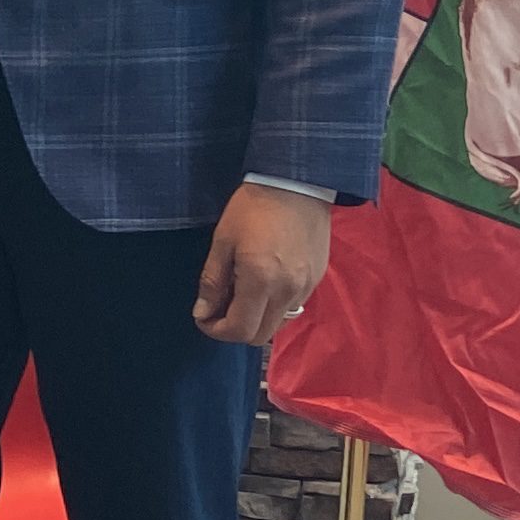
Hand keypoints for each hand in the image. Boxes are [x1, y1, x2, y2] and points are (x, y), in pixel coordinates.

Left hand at [193, 183, 332, 345]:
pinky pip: (293, 308)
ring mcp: (306, 287)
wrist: (297, 183)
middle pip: (259, 336)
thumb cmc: (253, 207)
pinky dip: (274, 307)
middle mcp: (288, 291)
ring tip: (241, 294)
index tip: (203, 316)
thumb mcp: (223, 241)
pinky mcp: (317, 279)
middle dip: (234, 329)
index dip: (216, 330)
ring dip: (256, 319)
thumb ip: (212, 281)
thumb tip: (203, 312)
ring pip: (277, 325)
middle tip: (219, 308)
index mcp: (261, 281)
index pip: (239, 330)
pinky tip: (263, 284)